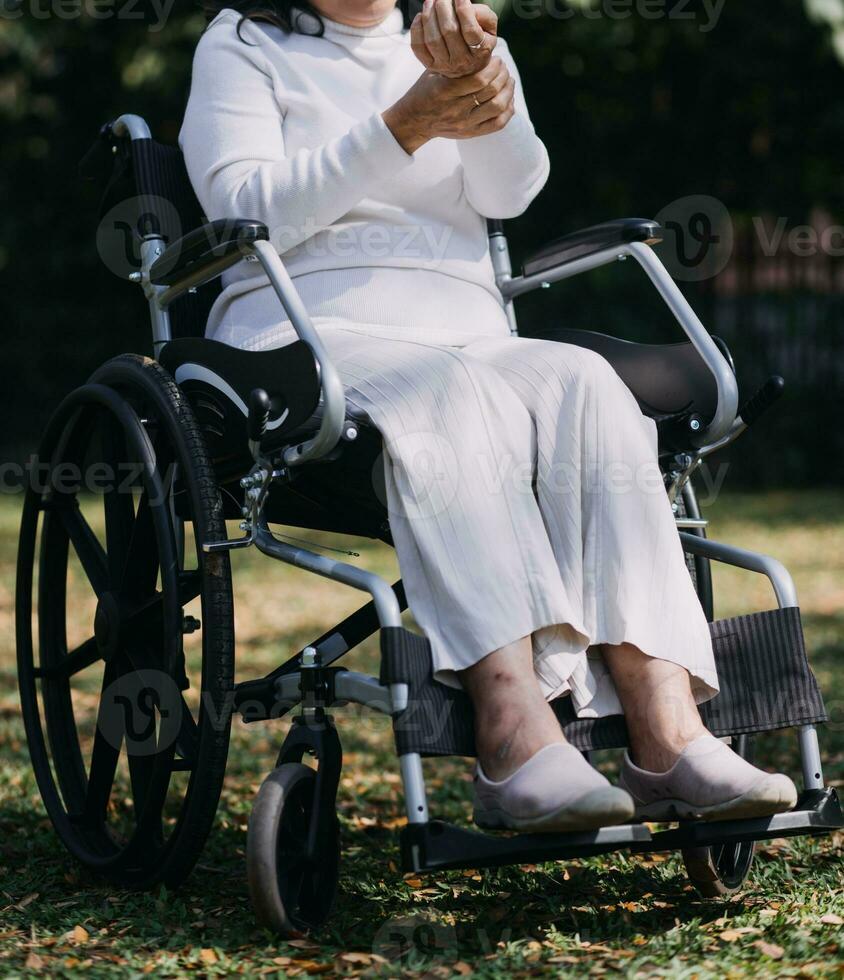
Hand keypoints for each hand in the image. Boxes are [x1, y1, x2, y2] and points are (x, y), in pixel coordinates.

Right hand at [383, 56, 515, 153]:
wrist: (415, 121)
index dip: (493, 67)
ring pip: (497, 107)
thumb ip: (455, 63)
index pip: (479, 79)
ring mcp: (464, 124)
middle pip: (491, 91)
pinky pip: (497, 124)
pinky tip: (508, 99)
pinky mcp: (470, 134)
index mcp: (445, 91)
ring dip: (508, 90)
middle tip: (503, 67)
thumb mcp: (434, 72)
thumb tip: (484, 50)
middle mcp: (455, 110)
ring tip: (508, 80)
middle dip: (502, 74)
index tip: (496, 59)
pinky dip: (508, 110)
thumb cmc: (426, 90)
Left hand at [410, 0, 498, 77]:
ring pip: (432, 38)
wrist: (468, 66)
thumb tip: (464, 5)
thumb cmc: (479, 38)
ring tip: (431, 1)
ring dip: (429, 15)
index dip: (463, 10)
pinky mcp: (430, 65)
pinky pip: (418, 46)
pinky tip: (421, 16)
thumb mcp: (489, 27)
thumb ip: (482, 14)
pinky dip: (417, 28)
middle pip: (449, 31)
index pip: (470, 30)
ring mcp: (444, 65)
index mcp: (480, 51)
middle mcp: (461, 61)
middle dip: (443, 8)